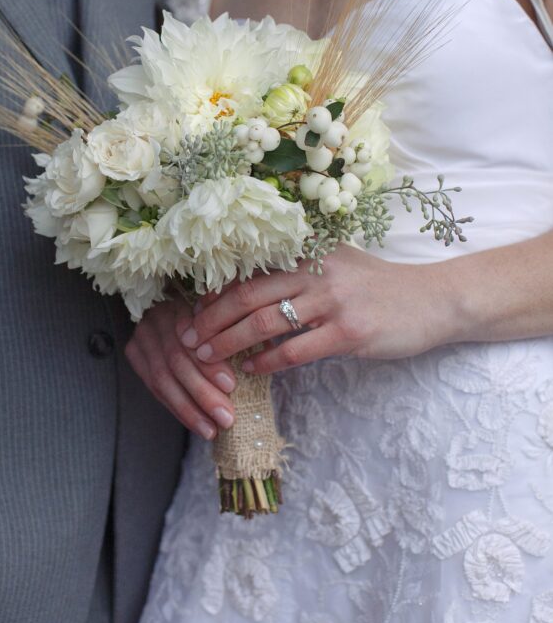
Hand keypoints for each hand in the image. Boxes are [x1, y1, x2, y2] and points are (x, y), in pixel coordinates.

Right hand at [125, 294, 236, 439]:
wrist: (174, 312)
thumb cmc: (213, 316)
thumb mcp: (224, 314)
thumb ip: (235, 330)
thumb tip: (265, 351)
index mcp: (180, 300)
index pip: (192, 337)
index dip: (209, 364)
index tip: (231, 386)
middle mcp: (155, 315)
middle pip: (176, 360)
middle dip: (202, 392)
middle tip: (226, 417)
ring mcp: (141, 334)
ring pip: (161, 378)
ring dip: (189, 408)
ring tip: (211, 429)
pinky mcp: (134, 352)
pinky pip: (154, 387)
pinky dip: (177, 408)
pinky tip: (197, 424)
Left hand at [179, 245, 455, 374]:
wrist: (433, 301)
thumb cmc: (378, 287)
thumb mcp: (338, 265)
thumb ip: (299, 271)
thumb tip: (247, 292)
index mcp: (309, 253)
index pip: (250, 271)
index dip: (216, 292)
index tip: (192, 310)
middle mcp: (317, 271)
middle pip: (248, 296)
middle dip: (211, 320)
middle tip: (188, 339)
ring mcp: (333, 302)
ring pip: (265, 324)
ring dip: (229, 343)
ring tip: (209, 357)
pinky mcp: (348, 332)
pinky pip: (296, 350)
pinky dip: (268, 362)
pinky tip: (251, 370)